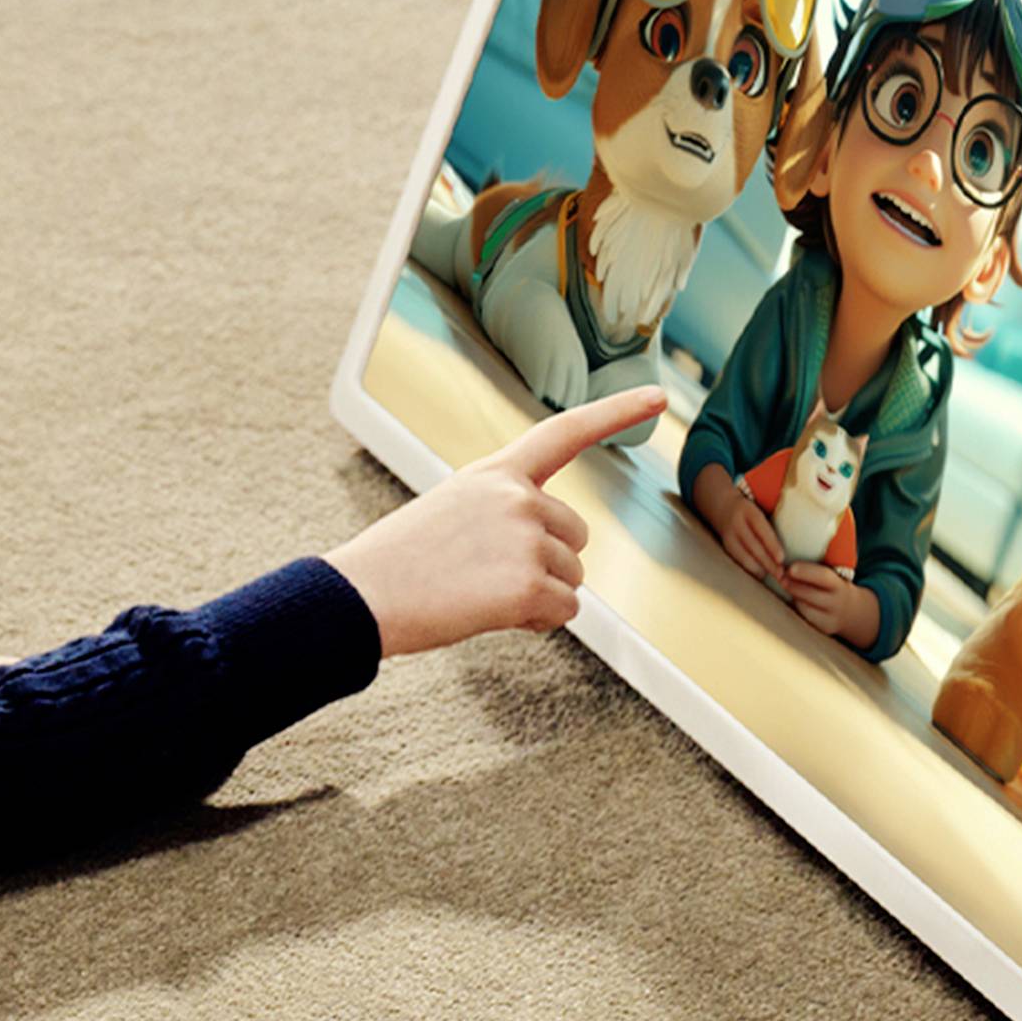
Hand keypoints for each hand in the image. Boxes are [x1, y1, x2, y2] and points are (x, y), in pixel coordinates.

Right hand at [326, 387, 663, 655]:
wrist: (364, 595)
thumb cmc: (399, 562)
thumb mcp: (452, 510)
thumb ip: (504, 512)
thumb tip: (549, 552)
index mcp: (496, 472)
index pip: (565, 432)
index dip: (616, 413)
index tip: (657, 399)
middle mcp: (518, 497)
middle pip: (577, 537)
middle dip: (548, 563)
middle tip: (488, 575)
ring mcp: (526, 539)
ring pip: (573, 578)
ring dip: (539, 595)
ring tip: (480, 593)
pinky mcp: (528, 584)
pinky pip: (565, 612)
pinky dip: (537, 621)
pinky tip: (491, 612)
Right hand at [688, 462, 788, 584]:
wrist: (723, 507)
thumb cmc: (752, 511)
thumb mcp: (761, 509)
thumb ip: (773, 523)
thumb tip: (795, 543)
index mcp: (749, 512)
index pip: (762, 530)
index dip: (772, 545)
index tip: (782, 559)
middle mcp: (737, 524)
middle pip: (754, 546)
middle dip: (768, 563)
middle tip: (782, 575)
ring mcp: (729, 536)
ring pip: (745, 556)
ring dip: (760, 569)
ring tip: (774, 577)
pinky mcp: (726, 547)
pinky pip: (739, 560)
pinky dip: (751, 569)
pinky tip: (762, 575)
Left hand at [782, 562, 880, 649]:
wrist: (853, 612)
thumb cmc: (835, 586)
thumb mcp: (835, 574)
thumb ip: (819, 566)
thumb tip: (797, 541)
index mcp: (841, 585)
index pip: (824, 577)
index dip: (807, 572)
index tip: (790, 567)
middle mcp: (837, 603)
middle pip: (810, 595)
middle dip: (792, 585)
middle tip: (778, 575)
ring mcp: (830, 619)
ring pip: (803, 608)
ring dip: (791, 596)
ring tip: (782, 584)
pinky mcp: (822, 630)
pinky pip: (804, 619)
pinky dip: (794, 608)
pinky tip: (789, 599)